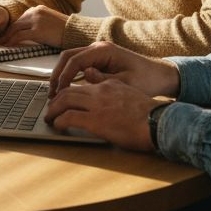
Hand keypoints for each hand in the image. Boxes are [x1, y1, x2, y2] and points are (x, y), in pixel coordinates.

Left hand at [0, 5, 66, 47]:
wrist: (77, 32)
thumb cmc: (66, 31)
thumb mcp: (50, 22)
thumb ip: (38, 23)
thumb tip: (27, 32)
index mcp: (38, 9)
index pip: (21, 19)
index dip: (12, 28)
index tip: (6, 34)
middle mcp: (35, 12)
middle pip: (16, 23)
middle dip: (7, 33)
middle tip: (0, 40)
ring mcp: (36, 20)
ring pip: (15, 29)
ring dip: (7, 37)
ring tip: (2, 44)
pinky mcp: (37, 31)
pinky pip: (20, 36)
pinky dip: (12, 41)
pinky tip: (8, 46)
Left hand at [44, 78, 161, 151]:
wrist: (160, 122)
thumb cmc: (150, 114)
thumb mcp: (130, 94)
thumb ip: (112, 90)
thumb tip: (98, 87)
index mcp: (110, 85)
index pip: (82, 85)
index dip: (69, 92)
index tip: (63, 100)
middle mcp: (100, 92)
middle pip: (68, 91)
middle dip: (56, 100)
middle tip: (51, 109)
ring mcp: (97, 105)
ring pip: (64, 101)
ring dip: (53, 110)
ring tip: (50, 118)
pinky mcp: (96, 121)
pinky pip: (69, 117)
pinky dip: (59, 121)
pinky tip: (57, 126)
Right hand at [49, 41, 180, 99]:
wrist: (163, 76)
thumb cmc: (148, 81)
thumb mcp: (125, 83)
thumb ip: (103, 79)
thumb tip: (84, 75)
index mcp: (104, 50)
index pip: (75, 60)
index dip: (64, 76)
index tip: (58, 92)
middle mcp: (99, 47)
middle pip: (68, 56)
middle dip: (58, 74)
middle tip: (51, 93)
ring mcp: (99, 52)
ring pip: (71, 59)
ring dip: (62, 74)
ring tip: (56, 92)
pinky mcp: (100, 59)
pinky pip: (79, 64)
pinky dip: (70, 74)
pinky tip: (67, 88)